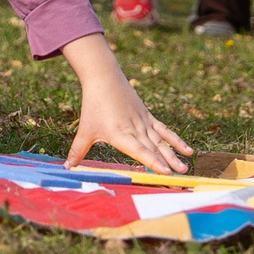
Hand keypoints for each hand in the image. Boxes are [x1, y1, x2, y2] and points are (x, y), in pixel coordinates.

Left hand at [60, 35, 190, 173]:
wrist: (104, 78)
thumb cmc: (93, 105)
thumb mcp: (85, 130)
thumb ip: (78, 150)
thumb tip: (67, 167)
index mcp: (121, 134)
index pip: (140, 151)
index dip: (153, 162)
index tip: (165, 172)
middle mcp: (135, 129)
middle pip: (154, 148)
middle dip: (167, 162)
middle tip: (180, 175)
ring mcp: (144, 122)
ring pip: (162, 141)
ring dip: (174, 154)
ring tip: (186, 166)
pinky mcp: (147, 117)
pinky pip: (164, 130)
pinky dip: (175, 140)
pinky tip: (187, 150)